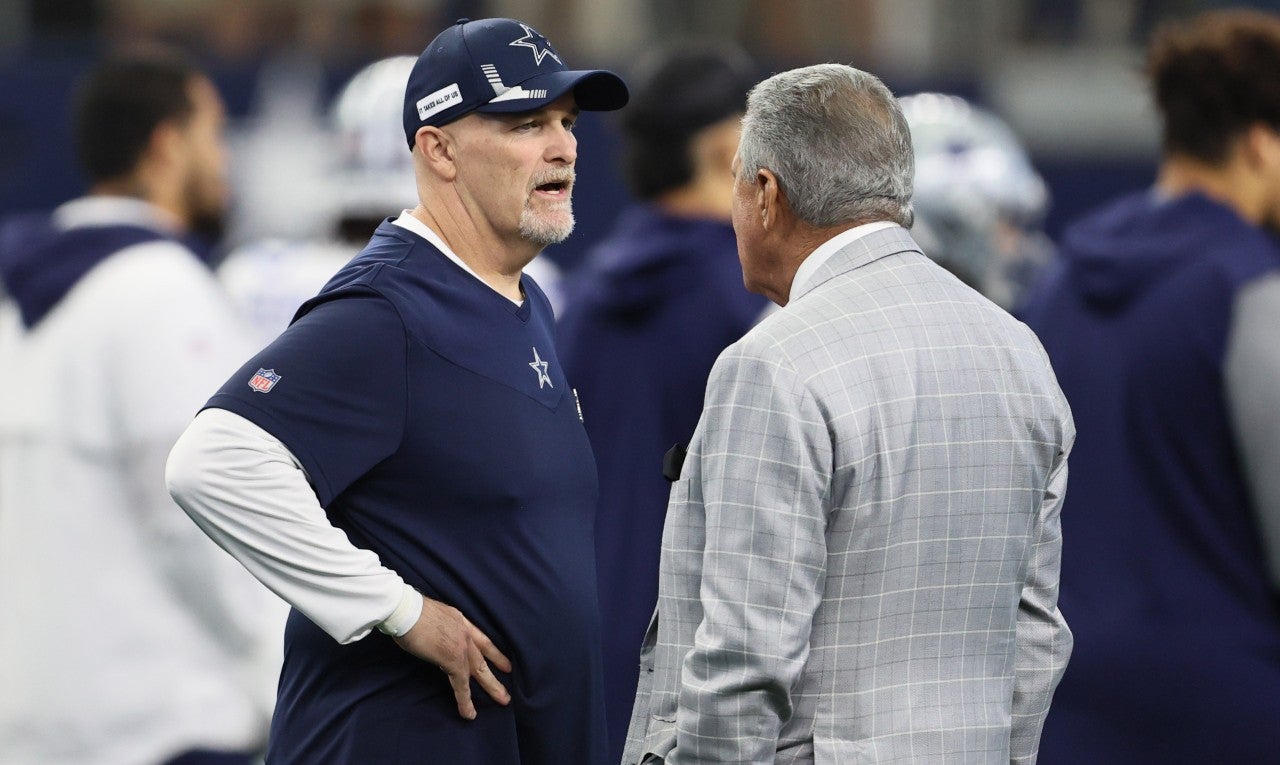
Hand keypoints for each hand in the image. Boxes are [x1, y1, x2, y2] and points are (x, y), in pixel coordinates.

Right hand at [393, 597, 511, 719]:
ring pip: (479, 671)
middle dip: (497, 672)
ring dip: (491, 687)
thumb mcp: (432, 617)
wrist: (406, 610)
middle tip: (507, 685)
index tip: (505, 663)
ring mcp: (460, 646)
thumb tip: (435, 640)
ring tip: (503, 700)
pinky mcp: (452, 659)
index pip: (481, 638)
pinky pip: (461, 685)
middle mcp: (464, 632)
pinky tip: (469, 713)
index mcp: (459, 620)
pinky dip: (465, 701)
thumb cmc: (409, 611)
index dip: (493, 652)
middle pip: (484, 656)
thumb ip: (439, 629)